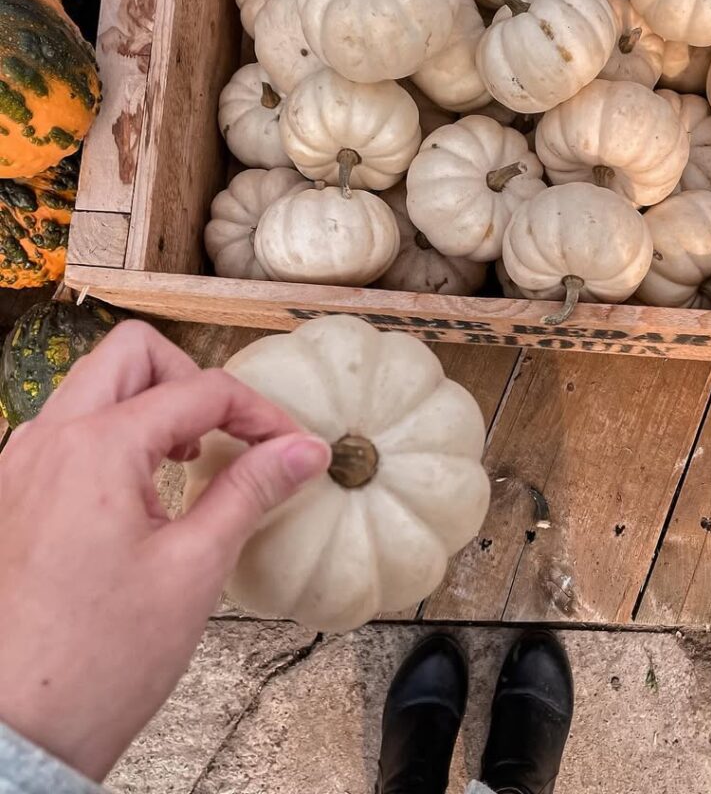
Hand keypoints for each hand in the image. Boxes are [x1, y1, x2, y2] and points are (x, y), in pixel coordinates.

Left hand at [0, 320, 329, 780]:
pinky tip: (144, 488)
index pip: (199, 391)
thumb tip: (305, 449)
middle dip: (191, 379)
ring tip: (188, 461)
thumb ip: (251, 489)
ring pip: (96, 386)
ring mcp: (20, 465)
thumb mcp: (195, 567)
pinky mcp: (13, 495)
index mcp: (95, 449)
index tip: (291, 446)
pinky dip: (118, 434)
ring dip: (152, 404)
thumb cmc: (95, 661)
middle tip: (227, 430)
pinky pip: (70, 430)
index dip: (260, 413)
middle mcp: (47, 441)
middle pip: (132, 354)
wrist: (12, 733)